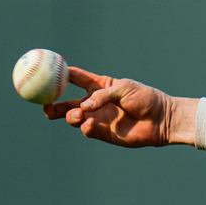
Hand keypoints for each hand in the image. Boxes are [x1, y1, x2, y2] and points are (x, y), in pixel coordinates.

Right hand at [44, 67, 193, 146]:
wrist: (161, 119)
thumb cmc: (146, 98)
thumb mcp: (125, 88)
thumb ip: (104, 95)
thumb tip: (85, 106)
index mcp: (100, 86)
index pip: (75, 78)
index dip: (60, 75)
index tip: (46, 71)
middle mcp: (95, 103)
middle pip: (67, 102)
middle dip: (53, 104)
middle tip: (44, 105)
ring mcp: (98, 118)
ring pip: (73, 118)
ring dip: (70, 116)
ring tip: (77, 115)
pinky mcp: (103, 133)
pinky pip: (86, 131)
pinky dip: (84, 127)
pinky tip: (88, 123)